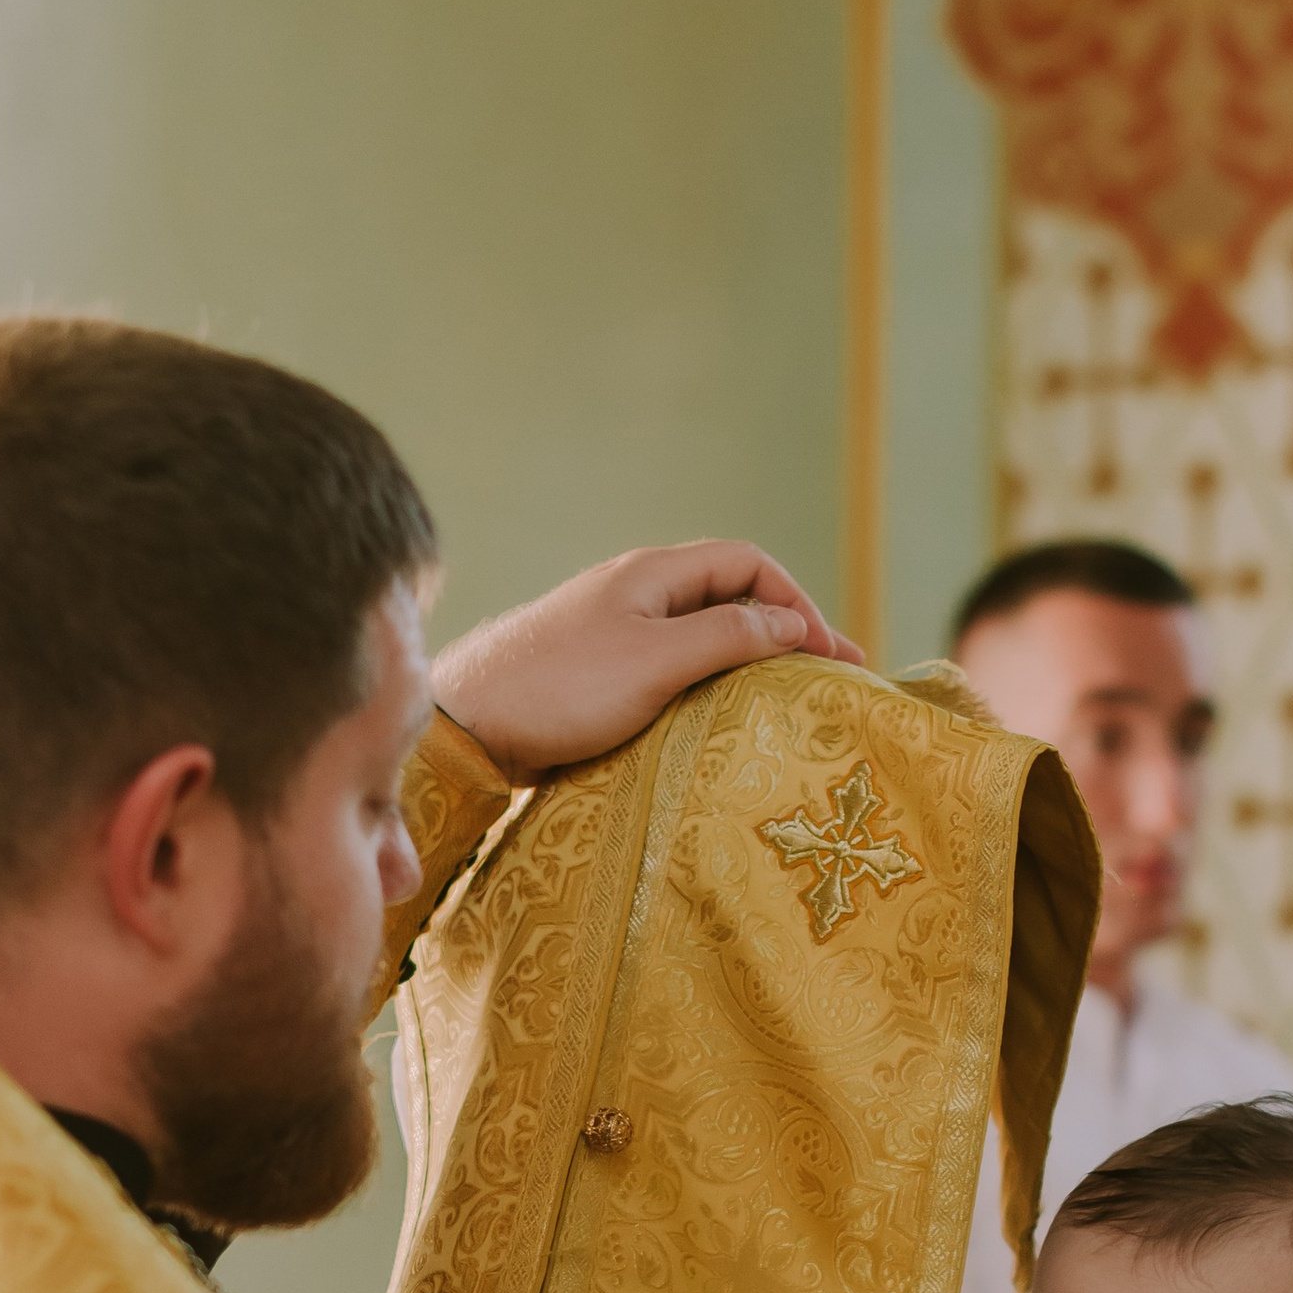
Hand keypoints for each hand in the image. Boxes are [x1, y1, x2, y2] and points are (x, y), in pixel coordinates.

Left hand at [429, 543, 862, 781]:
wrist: (462, 727)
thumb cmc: (558, 689)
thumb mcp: (657, 661)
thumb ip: (728, 637)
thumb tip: (792, 626)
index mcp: (652, 573)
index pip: (750, 565)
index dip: (798, 603)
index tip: (830, 655)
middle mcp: (634, 593)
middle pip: (728, 596)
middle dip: (781, 631)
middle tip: (823, 681)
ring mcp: (611, 632)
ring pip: (697, 635)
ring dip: (744, 662)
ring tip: (781, 703)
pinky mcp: (593, 674)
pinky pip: (667, 668)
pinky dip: (706, 685)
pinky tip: (715, 722)